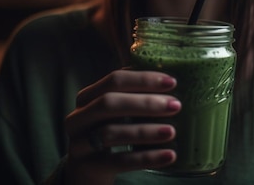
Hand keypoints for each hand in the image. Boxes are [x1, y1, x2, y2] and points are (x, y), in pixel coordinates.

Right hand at [63, 69, 180, 183]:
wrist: (85, 173)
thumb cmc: (107, 135)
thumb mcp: (114, 114)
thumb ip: (133, 98)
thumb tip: (172, 82)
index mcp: (87, 97)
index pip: (114, 80)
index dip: (143, 79)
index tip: (172, 82)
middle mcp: (78, 118)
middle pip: (108, 103)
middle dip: (145, 103)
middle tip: (175, 105)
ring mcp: (79, 143)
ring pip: (110, 133)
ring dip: (145, 131)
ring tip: (172, 131)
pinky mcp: (87, 167)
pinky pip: (119, 161)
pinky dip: (146, 158)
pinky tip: (169, 155)